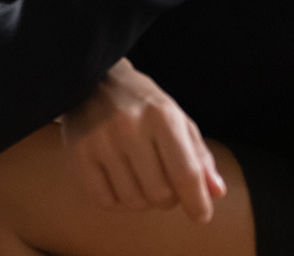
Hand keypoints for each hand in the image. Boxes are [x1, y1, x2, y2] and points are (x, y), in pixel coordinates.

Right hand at [59, 58, 225, 223]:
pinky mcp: (77, 152)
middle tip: (163, 186)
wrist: (91, 78)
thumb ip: (199, 156)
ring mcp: (100, 141)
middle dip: (168, 199)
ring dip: (143, 202)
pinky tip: (120, 187)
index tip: (201, 216)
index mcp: (161, 117)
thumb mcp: (176, 119)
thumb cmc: (141, 103)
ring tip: (141, 184)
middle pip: (160, 194)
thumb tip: (216, 192)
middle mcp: (129, 128)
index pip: (185, 173)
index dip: (198, 202)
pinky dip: (117, 203)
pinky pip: (104, 200)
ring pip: (133, 201)